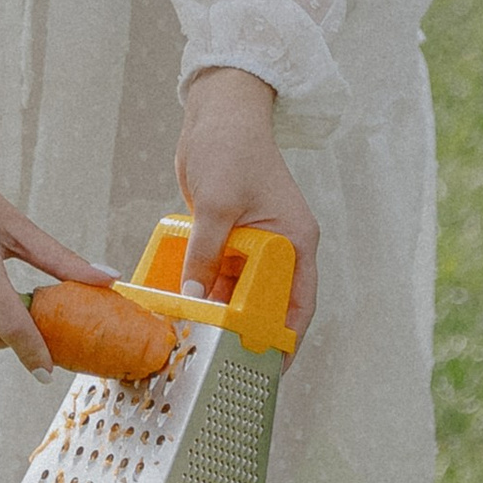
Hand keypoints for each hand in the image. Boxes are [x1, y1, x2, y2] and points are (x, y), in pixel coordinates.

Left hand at [175, 67, 317, 338]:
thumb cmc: (231, 148)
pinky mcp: (230, 236)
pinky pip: (218, 272)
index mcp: (296, 240)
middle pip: (267, 302)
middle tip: (224, 361)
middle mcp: (280, 246)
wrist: (218, 112)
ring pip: (239, 290)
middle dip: (248, 331)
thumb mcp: (218, 205)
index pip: (298, 302)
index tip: (272, 370)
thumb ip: (206, 254)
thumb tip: (191, 296)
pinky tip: (184, 306)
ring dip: (221, 311)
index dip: (286, 339)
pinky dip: (204, 287)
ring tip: (199, 341)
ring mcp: (254, 242)